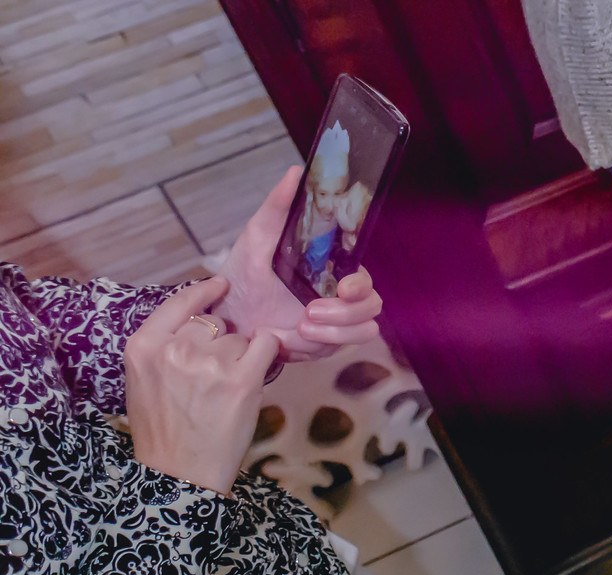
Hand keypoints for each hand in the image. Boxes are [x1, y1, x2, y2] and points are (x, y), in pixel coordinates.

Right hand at [125, 278, 279, 494]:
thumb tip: (203, 316)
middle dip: (220, 342)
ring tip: (225, 389)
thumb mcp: (144, 380)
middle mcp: (175, 350)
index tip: (220, 285)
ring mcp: (209, 364)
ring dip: (241, 357)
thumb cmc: (164, 429)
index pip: (179, 302)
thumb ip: (164, 345)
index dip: (203, 292)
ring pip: (239, 338)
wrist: (179, 473)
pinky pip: (266, 344)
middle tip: (214, 376)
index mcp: (143, 347)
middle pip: (214, 323)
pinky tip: (257, 373)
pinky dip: (268, 354)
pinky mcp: (242, 380)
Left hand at [212, 167, 382, 361]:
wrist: (224, 316)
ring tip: (299, 328)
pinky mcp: (322, 345)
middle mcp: (338, 296)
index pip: (365, 278)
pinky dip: (314, 346)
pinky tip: (288, 340)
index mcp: (331, 269)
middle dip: (345, 314)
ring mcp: (334, 323)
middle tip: (308, 313)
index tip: (343, 287)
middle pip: (371, 307)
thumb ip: (278, 207)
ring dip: (335, 333)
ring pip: (363, 331)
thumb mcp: (257, 237)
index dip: (362, 285)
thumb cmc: (242, 275)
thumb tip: (296, 171)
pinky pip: (337, 350)